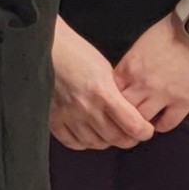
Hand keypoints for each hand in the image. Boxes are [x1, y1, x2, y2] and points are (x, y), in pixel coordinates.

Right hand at [50, 22, 153, 149]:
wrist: (42, 46)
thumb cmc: (75, 51)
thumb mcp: (104, 68)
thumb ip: (116, 93)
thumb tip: (129, 113)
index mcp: (103, 92)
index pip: (134, 126)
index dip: (145, 132)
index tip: (146, 129)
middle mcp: (86, 108)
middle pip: (117, 139)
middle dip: (129, 138)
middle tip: (130, 132)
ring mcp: (68, 115)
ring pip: (95, 143)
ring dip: (106, 141)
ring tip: (108, 132)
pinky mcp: (52, 118)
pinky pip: (72, 142)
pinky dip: (83, 142)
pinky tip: (87, 133)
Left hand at [114, 17, 188, 133]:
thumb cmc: (170, 32)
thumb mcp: (140, 46)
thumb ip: (130, 65)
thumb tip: (124, 80)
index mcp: (128, 68)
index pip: (109, 93)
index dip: (110, 100)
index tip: (113, 104)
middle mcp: (141, 84)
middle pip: (123, 110)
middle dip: (121, 116)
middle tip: (124, 119)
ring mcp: (163, 95)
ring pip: (142, 121)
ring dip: (141, 123)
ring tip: (142, 123)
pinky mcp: (184, 103)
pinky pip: (167, 124)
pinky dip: (161, 126)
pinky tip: (160, 122)